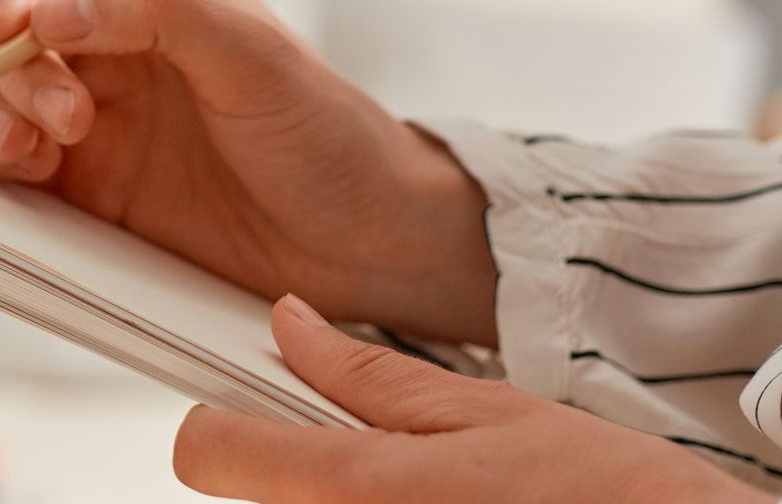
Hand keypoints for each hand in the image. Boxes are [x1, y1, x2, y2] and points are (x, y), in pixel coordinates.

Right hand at [0, 0, 497, 343]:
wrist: (360, 247)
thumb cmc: (329, 138)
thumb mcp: (256, 57)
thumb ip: (159, 12)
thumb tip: (54, 10)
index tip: (9, 26)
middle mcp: (106, 36)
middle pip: (0, 20)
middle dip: (13, 64)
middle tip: (69, 114)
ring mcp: (84, 106)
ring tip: (45, 146)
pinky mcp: (76, 177)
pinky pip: (0, 153)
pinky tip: (36, 171)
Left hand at [175, 295, 771, 503]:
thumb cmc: (604, 498)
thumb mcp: (487, 409)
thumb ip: (369, 373)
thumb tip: (290, 324)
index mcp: (358, 488)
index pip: (207, 451)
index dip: (212, 417)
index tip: (231, 400)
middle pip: (258, 491)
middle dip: (297, 457)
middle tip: (373, 444)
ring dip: (341, 491)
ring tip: (426, 485)